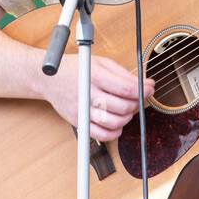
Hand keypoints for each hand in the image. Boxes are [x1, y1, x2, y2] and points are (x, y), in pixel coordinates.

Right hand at [40, 53, 154, 142]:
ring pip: (115, 122)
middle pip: (123, 106)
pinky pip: (102, 135)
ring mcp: (83, 110)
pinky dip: (114, 132)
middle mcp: (89, 94)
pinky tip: (116, 124)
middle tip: (136, 99)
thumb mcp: (101, 63)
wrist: (49, 78)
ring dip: (127, 118)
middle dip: (136, 104)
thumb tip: (146, 83)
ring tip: (126, 110)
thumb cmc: (75, 69)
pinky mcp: (79, 122)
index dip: (143, 90)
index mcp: (95, 76)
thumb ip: (124, 74)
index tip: (149, 89)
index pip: (127, 88)